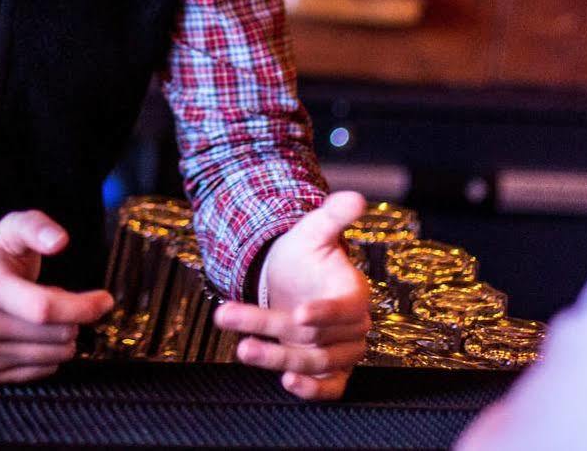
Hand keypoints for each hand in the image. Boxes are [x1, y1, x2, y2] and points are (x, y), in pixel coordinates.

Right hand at [0, 211, 112, 383]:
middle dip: (74, 318)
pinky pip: (43, 371)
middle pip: (56, 334)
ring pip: (54, 356)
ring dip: (62, 337)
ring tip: (40, 316)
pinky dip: (48, 354)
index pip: (44, 308)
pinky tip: (31, 335)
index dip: (83, 306)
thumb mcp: (14, 230)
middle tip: (60, 300)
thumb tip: (59, 241)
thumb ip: (37, 227)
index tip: (103, 300)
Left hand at [214, 192, 371, 399]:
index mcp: (353, 293)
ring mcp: (340, 352)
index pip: (344, 308)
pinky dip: (311, 390)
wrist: (294, 281)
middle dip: (272, 329)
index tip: (299, 314)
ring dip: (276, 357)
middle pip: (315, 337)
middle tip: (231, 316)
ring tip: (242, 347)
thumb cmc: (305, 256)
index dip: (324, 313)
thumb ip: (333, 216)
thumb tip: (354, 197)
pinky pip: (329, 388)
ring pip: (313, 362)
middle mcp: (352, 327)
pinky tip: (286, 381)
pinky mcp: (329, 371)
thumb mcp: (313, 232)